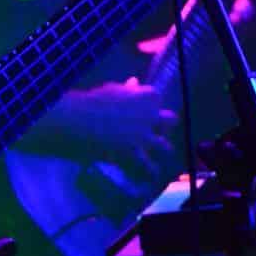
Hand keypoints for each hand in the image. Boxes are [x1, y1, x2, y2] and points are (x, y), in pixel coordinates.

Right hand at [63, 80, 177, 178]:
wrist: (85, 118)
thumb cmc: (97, 99)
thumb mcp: (114, 89)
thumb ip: (128, 89)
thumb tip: (134, 82)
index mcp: (148, 96)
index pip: (156, 97)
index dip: (149, 101)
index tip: (143, 103)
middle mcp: (152, 116)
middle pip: (170, 119)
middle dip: (167, 122)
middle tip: (161, 125)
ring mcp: (145, 135)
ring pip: (163, 144)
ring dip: (164, 147)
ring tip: (166, 150)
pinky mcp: (134, 150)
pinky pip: (146, 163)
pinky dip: (150, 168)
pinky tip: (154, 172)